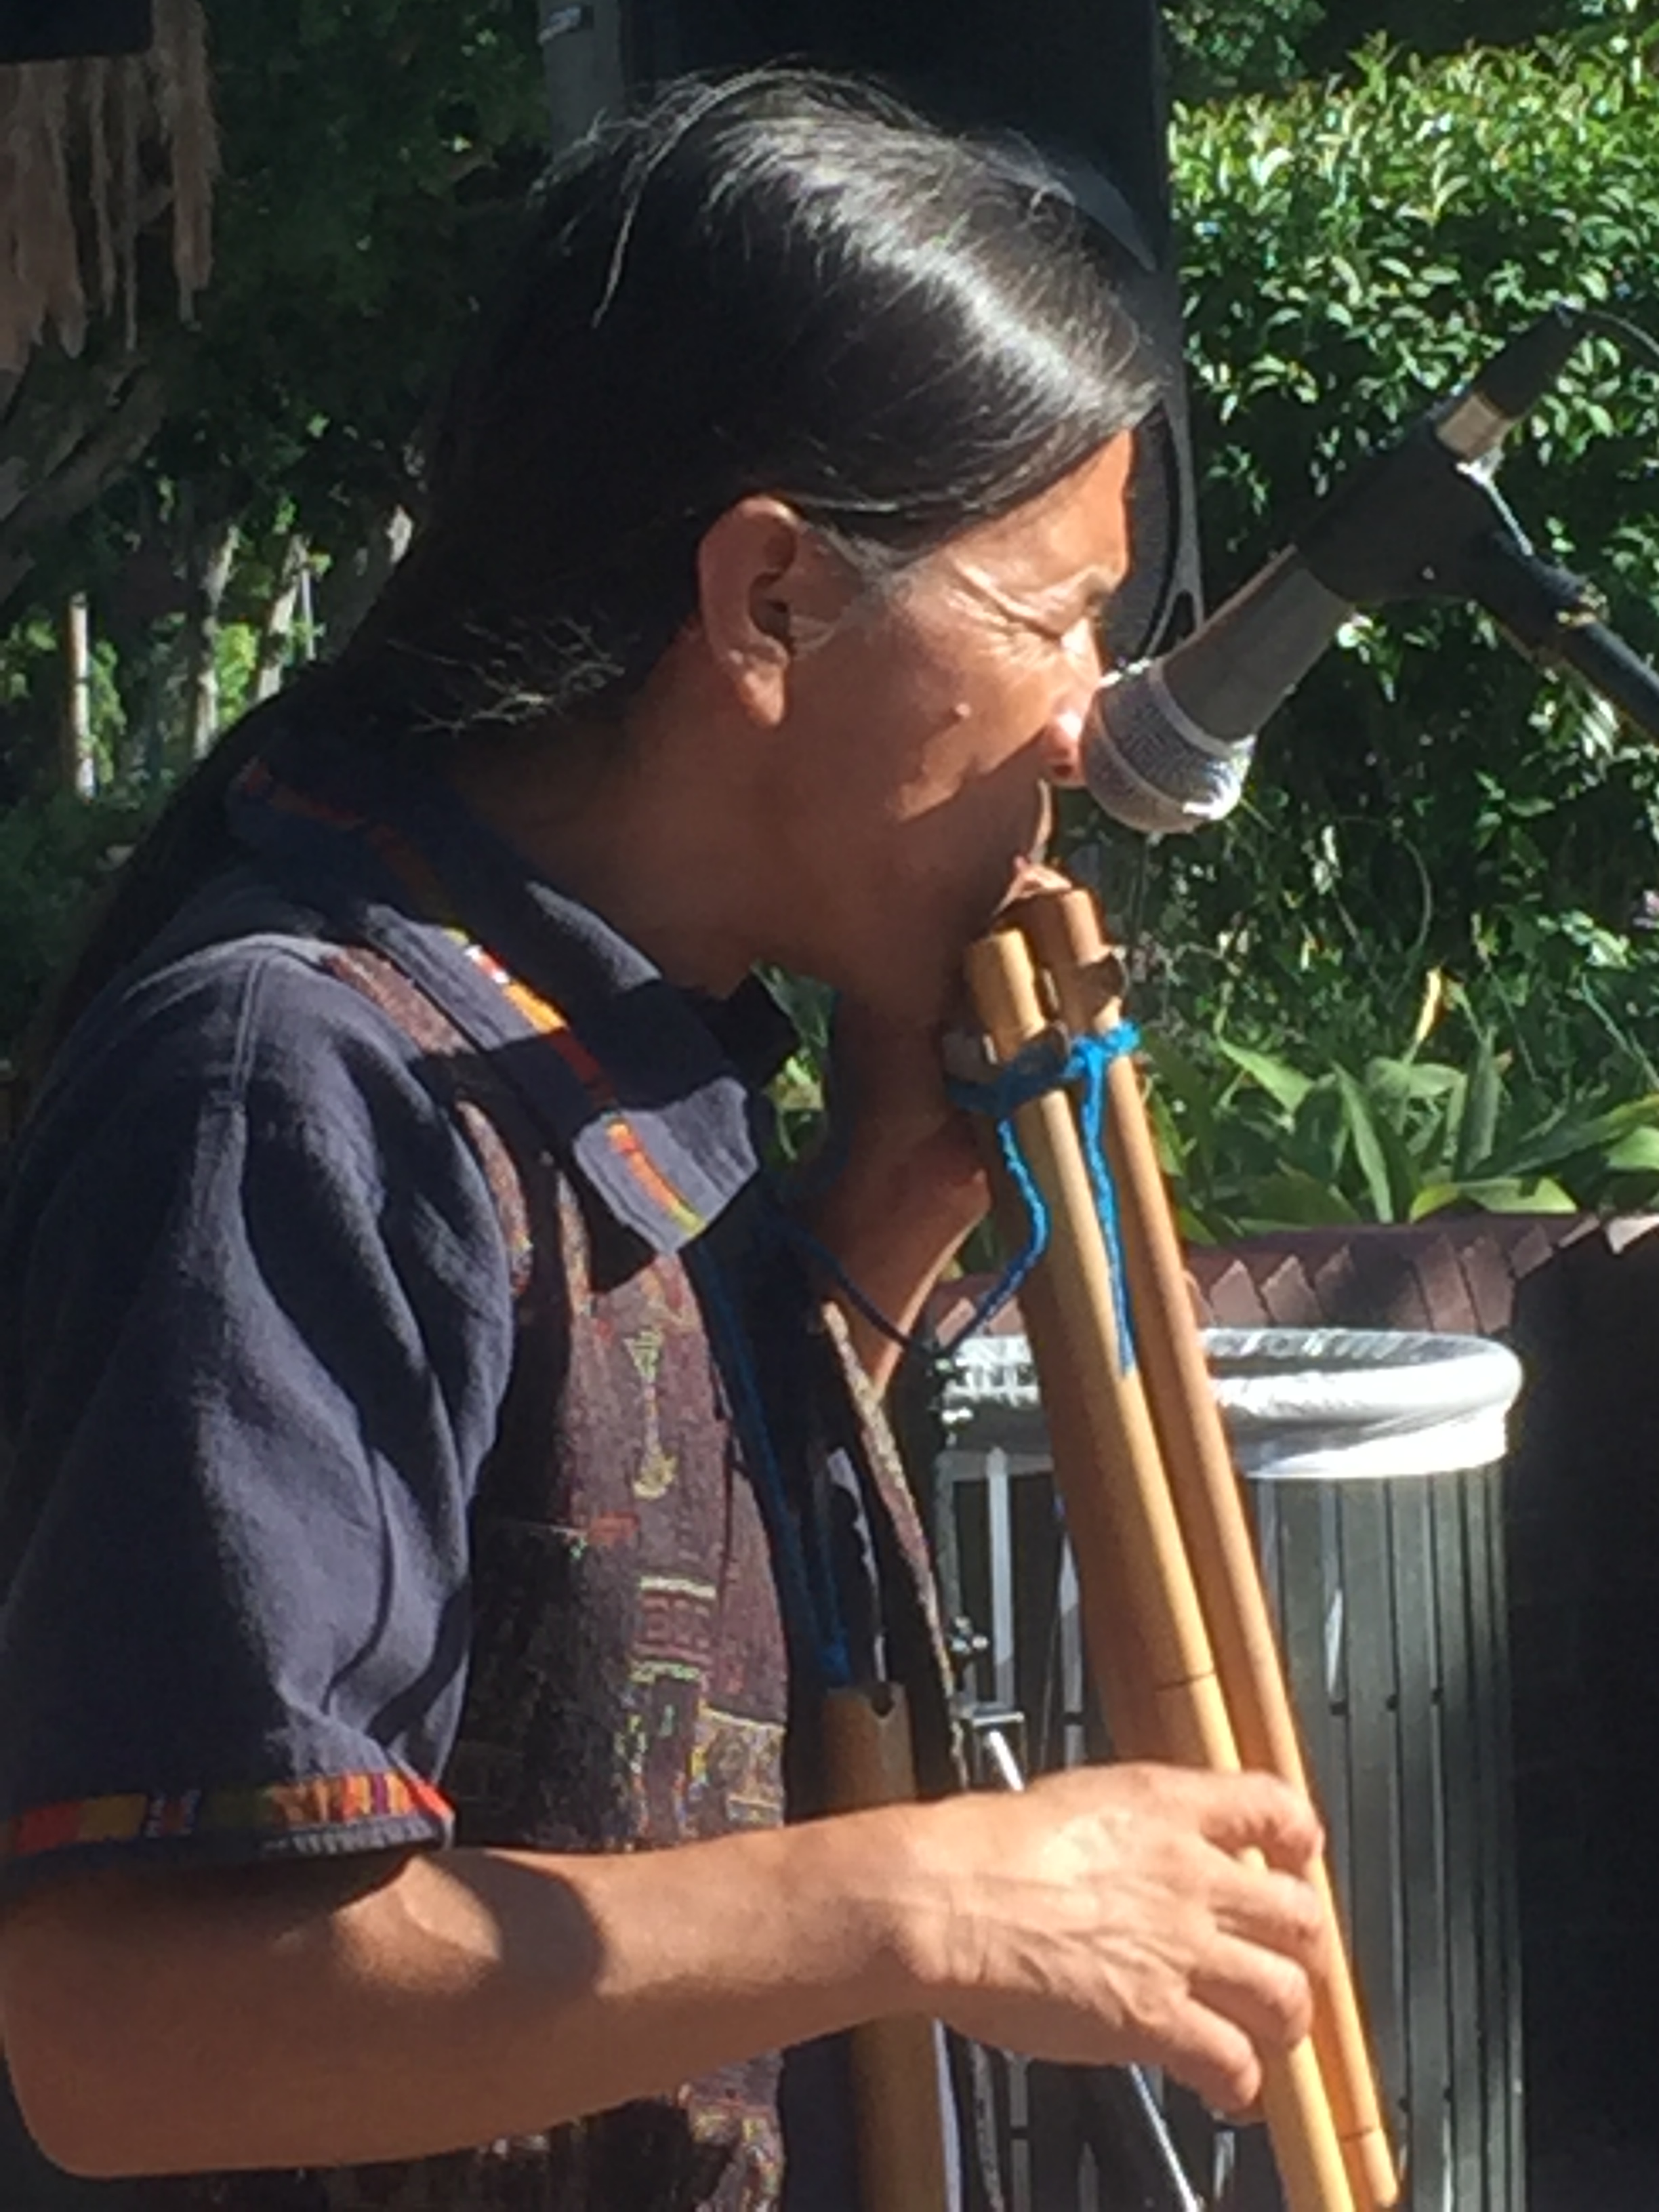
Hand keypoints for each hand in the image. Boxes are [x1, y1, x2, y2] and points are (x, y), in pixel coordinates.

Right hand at [900, 1763, 1325, 2114]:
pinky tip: (1226, 2090)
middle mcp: (1190, 1874)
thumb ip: (1124, 1830)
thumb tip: (1132, 1853)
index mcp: (1164, 1805)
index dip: (1298, 1840)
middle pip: (1301, 1915)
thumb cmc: (979, 1850)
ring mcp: (1181, 1950)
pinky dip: (1239, 2085)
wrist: (947, 1897)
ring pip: (1287, 1996)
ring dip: (1284, 2024)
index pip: (1274, 1806)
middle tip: (1291, 1965)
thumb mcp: (1068, 1802)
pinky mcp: (1159, 2020)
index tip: (1297, 1860)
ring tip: (1270, 2039)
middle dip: (1305, 1949)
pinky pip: (1234, 2064)